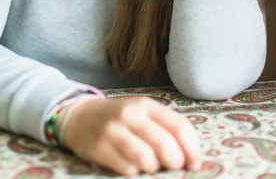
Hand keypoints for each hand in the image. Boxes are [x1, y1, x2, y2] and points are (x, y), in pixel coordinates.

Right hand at [61, 96, 201, 174]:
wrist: (80, 117)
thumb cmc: (119, 118)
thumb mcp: (141, 113)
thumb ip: (165, 128)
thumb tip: (191, 157)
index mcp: (145, 104)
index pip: (178, 125)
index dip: (192, 148)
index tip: (195, 163)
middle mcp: (130, 114)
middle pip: (165, 145)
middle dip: (175, 162)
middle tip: (173, 167)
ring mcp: (113, 131)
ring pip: (147, 160)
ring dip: (153, 169)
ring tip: (150, 165)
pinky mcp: (100, 148)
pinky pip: (128, 169)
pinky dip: (134, 172)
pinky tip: (130, 164)